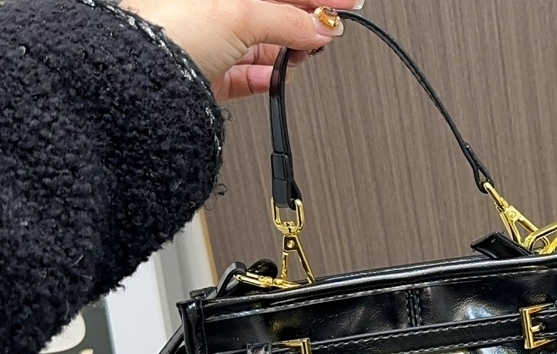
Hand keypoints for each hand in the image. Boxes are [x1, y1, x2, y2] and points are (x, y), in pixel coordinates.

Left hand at [121, 0, 359, 100]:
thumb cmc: (173, 30)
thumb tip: (319, 28)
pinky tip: (278, 77)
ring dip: (287, 51)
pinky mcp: (209, 74)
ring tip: (303, 55)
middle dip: (302, 23)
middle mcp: (213, 11)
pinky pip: (246, 75)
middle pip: (272, 13)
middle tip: (327, 31)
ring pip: (262, 44)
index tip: (345, 3)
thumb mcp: (241, 14)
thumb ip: (286, 22)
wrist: (146, 76)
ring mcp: (211, 42)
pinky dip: (266, 77)